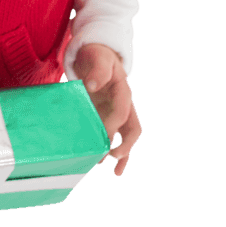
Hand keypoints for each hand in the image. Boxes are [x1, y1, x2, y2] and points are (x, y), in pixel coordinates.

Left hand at [73, 43, 141, 176]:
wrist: (96, 55)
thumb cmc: (96, 56)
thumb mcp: (97, 57)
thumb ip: (97, 70)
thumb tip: (93, 85)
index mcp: (123, 90)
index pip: (121, 110)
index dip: (113, 124)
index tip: (103, 136)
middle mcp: (124, 104)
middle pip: (133, 128)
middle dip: (126, 144)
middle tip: (113, 155)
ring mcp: (118, 113)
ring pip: (128, 137)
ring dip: (124, 154)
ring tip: (116, 171)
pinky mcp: (109, 118)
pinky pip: (118, 137)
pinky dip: (117, 151)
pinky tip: (110, 165)